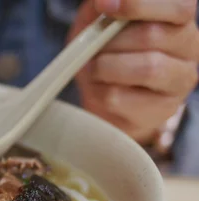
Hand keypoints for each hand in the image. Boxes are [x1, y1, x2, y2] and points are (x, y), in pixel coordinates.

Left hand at [70, 0, 198, 143]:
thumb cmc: (105, 51)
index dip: (139, 4)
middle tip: (92, 46)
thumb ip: (101, 6)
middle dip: (110, 40)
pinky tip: (99, 87)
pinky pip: (121, 97)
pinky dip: (98, 91)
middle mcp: (189, 47)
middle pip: (153, 35)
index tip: (104, 6)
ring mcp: (180, 81)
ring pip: (146, 68)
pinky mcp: (161, 110)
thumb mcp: (97, 21)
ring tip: (93, 67)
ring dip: (106, 66)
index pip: (179, 6)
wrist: (103, 95)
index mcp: (178, 19)